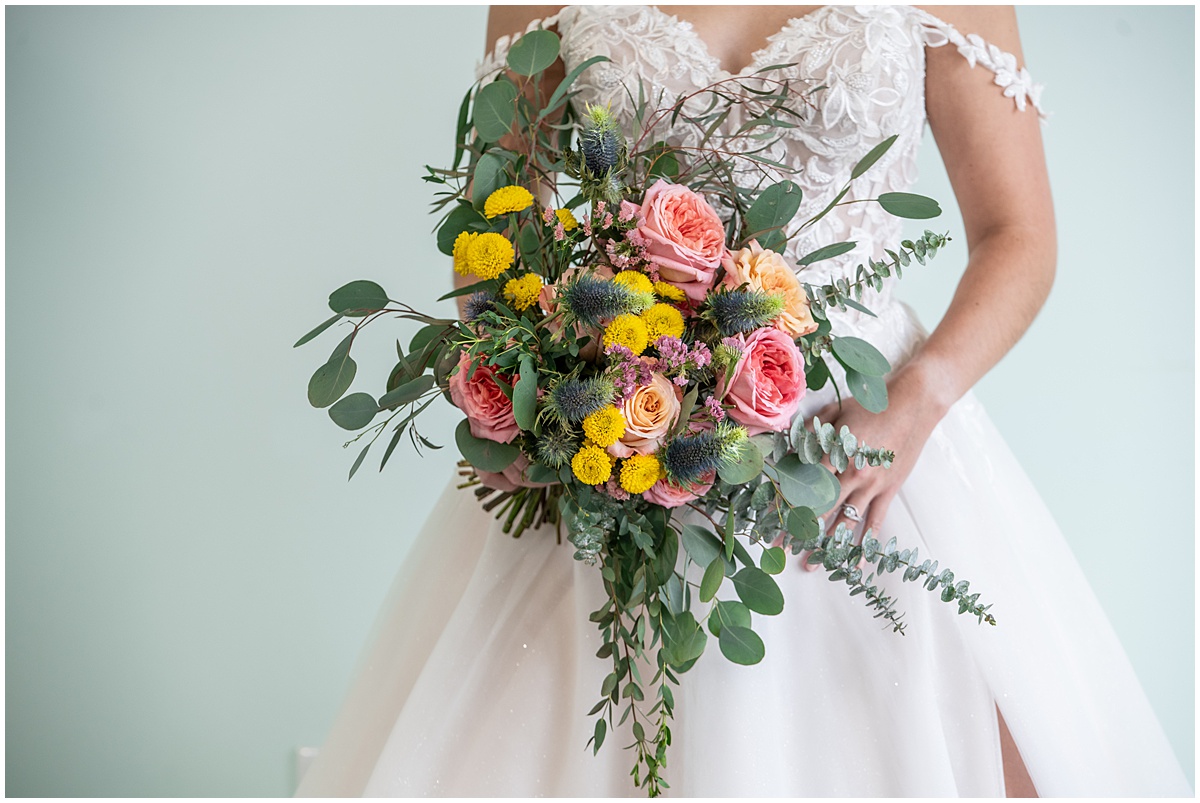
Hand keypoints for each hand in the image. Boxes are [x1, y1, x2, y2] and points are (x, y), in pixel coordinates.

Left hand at [801, 359, 950, 570]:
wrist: (912, 404)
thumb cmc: (870, 405)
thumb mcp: (835, 411)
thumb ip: (809, 431)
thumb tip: (785, 445)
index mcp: (834, 453)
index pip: (802, 486)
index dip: (783, 505)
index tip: (768, 522)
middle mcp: (851, 474)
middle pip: (819, 509)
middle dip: (797, 532)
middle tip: (780, 550)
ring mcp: (872, 485)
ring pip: (845, 522)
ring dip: (826, 546)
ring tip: (810, 565)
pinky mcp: (889, 490)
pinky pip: (875, 523)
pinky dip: (864, 545)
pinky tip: (855, 564)